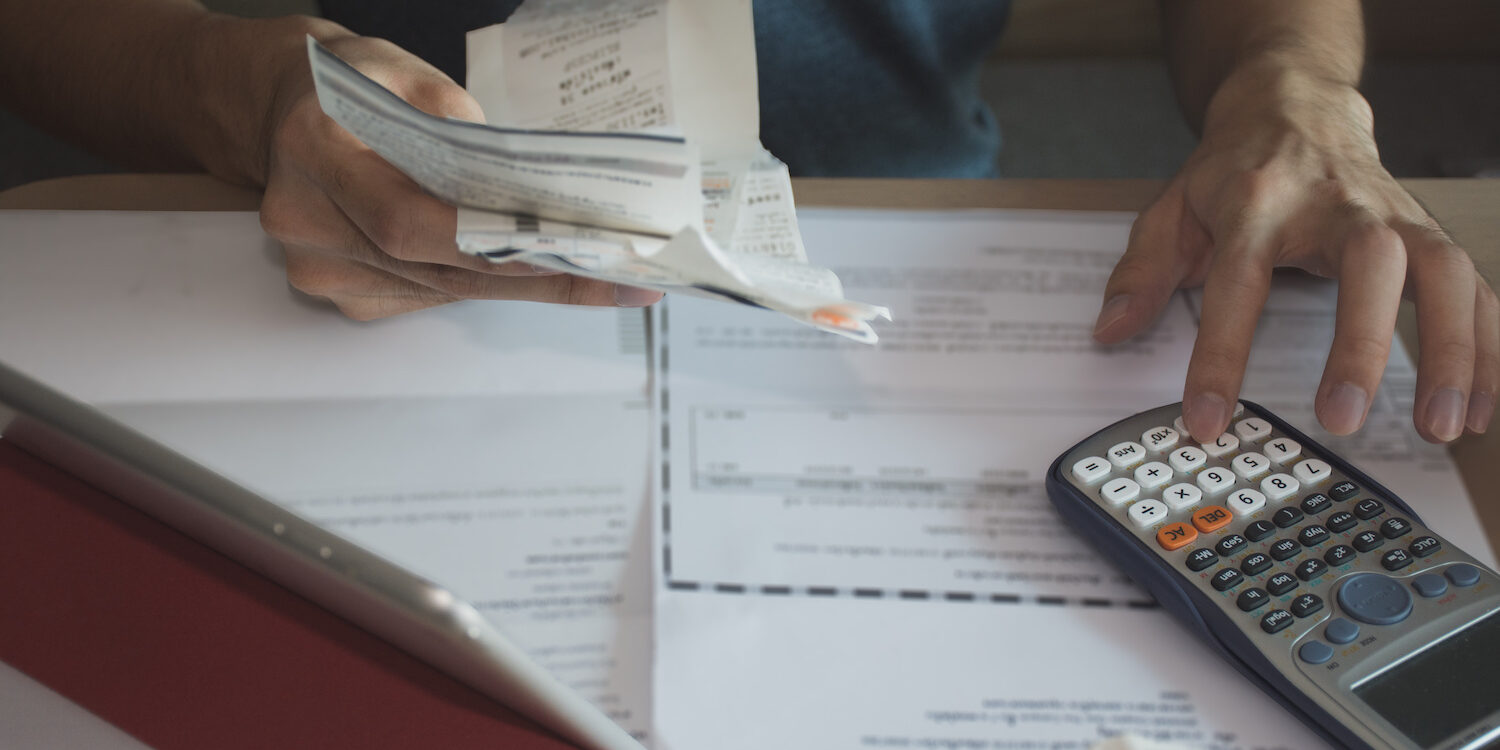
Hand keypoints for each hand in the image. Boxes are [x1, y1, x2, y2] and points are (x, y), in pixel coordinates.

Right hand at [255, 26, 660, 319]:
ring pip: (439, 290)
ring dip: (521, 286)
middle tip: (617, 279)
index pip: (408, 220)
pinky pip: (425, 296)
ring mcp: (316, 265)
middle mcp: (306, 217)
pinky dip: (481, 285)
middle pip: (435, 267)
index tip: (566, 250)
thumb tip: (531, 189)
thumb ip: (460, 124)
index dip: (490, 244)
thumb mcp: (402, 71)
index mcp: (314, 147)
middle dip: (535, 274)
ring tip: (598, 279)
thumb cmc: (345, 87)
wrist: (280, 111)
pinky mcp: (338, 292)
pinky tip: (535, 276)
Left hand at [1092, 64, 1497, 442]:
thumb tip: (1110, 332)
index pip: (1237, 283)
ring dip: (1451, 351)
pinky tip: (1480, 407)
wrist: (1294, 106)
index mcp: (1256, 203)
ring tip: (1442, 426)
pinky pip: (1474, 290)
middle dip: (1360, 343)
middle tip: (1342, 416)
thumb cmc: (1234, 170)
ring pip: (1442, 273)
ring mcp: (1392, 216)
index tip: (1208, 419)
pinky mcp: (1428, 233)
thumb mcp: (1170, 209)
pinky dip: (1485, 348)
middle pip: (1367, 264)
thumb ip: (1140, 271)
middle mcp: (1334, 205)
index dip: (1220, 355)